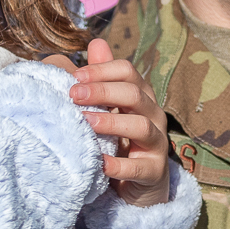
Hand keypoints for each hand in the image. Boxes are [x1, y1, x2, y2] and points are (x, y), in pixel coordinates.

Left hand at [68, 38, 170, 206]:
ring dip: (112, 123)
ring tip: (86, 123)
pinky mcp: (153, 172)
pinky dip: (118, 165)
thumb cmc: (119, 142)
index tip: (74, 77)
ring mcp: (156, 144)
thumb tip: (95, 42)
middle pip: (134, 94)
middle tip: (73, 95)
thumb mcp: (110, 109)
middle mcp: (153, 116)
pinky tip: (98, 162)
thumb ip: (102, 78)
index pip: (128, 71)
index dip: (102, 70)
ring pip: (141, 126)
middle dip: (103, 91)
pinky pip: (139, 167)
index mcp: (141, 96)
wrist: (137, 186)